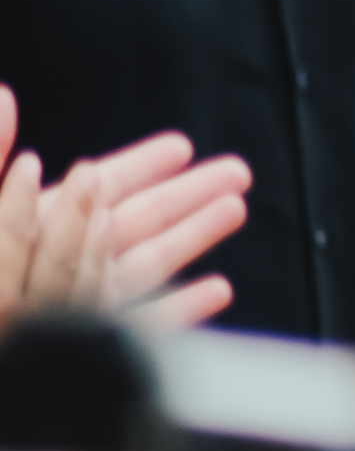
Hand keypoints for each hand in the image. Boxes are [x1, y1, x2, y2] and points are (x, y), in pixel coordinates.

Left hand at [0, 88, 248, 329]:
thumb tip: (1, 97)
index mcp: (21, 229)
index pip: (95, 190)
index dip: (140, 167)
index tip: (180, 146)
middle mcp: (46, 268)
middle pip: (132, 224)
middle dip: (185, 196)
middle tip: (236, 171)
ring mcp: (61, 312)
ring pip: (139, 269)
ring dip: (191, 238)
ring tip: (235, 210)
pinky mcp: (69, 353)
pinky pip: (133, 330)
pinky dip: (177, 310)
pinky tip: (214, 292)